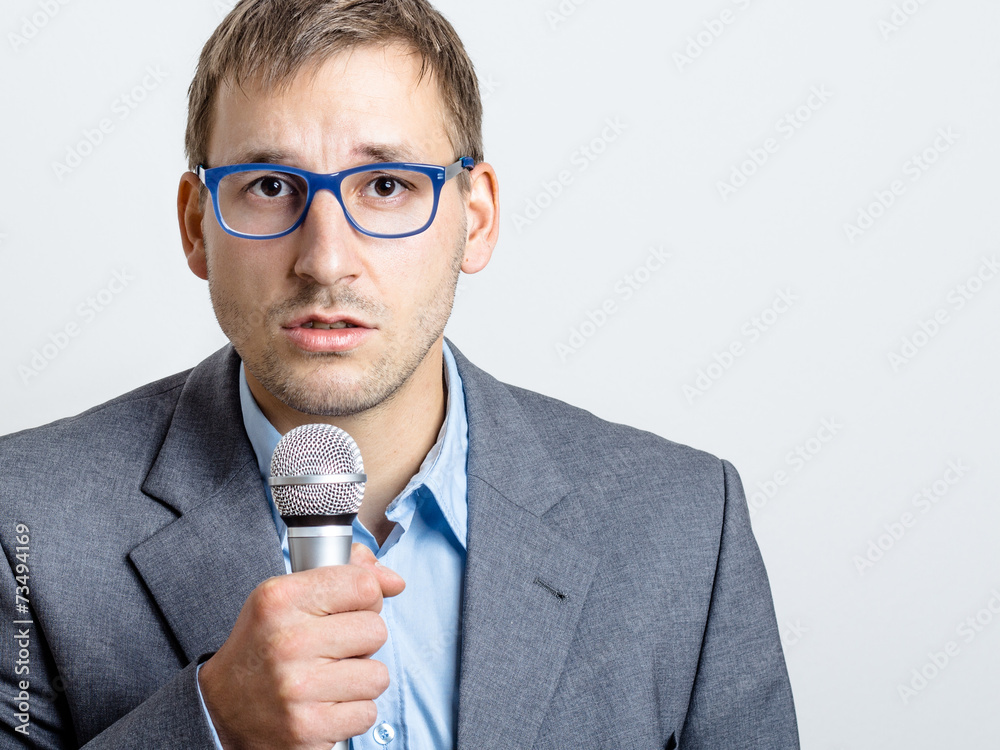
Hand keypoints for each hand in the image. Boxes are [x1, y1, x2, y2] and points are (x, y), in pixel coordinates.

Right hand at [198, 543, 404, 749]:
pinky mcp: (308, 729)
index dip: (366, 597)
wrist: (221, 708)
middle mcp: (288, 642)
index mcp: (280, 599)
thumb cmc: (265, 644)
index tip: (348, 608)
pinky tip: (324, 704)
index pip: (363, 584)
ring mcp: (298, 689)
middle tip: (331, 648)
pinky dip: (352, 712)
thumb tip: (395, 581)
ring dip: (360, 679)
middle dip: (361, 641)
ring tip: (328, 678)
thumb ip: (345, 574)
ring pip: (378, 675)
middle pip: (376, 630)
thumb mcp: (289, 596)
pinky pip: (367, 713)